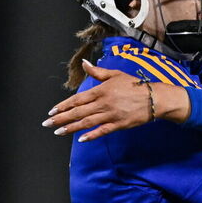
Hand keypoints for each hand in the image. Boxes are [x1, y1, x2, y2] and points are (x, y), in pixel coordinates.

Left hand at [42, 62, 188, 140]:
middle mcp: (103, 103)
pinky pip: (102, 131)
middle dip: (61, 118)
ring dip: (71, 128)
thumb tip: (84, 63)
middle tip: (48, 124)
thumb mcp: (115, 74)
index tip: (52, 111)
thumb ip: (97, 72)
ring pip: (87, 122)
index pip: (77, 99)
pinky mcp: (119, 125)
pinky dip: (91, 135)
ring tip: (58, 132)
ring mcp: (110, 115)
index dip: (63, 106)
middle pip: (78, 112)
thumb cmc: (134, 85)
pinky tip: (81, 139)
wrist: (153, 98)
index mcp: (100, 90)